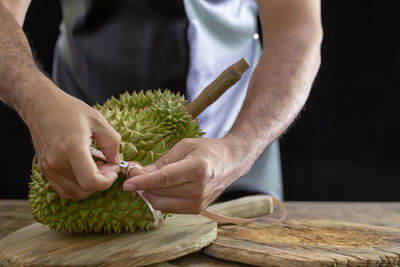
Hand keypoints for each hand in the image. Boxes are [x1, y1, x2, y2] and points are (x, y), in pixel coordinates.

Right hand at [25, 85, 120, 199]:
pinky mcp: (44, 170)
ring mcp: (48, 168)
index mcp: (72, 147)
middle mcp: (57, 161)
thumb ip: (112, 143)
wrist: (41, 105)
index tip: (114, 168)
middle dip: (101, 183)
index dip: (107, 181)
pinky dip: (78, 185)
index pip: (90, 181)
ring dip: (90, 185)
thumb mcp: (98, 121)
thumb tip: (115, 161)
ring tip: (97, 166)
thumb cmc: (70, 110)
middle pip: (84, 190)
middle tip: (108, 166)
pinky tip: (85, 169)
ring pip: (74, 193)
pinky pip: (64, 189)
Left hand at [123, 137, 248, 213]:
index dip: (143, 182)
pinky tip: (162, 187)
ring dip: (150, 193)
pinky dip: (161, 199)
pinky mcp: (197, 209)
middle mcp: (198, 189)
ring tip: (149, 180)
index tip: (127, 183)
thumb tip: (142, 172)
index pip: (164, 179)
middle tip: (136, 173)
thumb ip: (164, 161)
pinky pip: (169, 208)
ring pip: (161, 203)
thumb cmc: (208, 150)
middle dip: (142, 185)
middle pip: (160, 192)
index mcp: (197, 169)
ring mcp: (199, 202)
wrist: (232, 161)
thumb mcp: (185, 146)